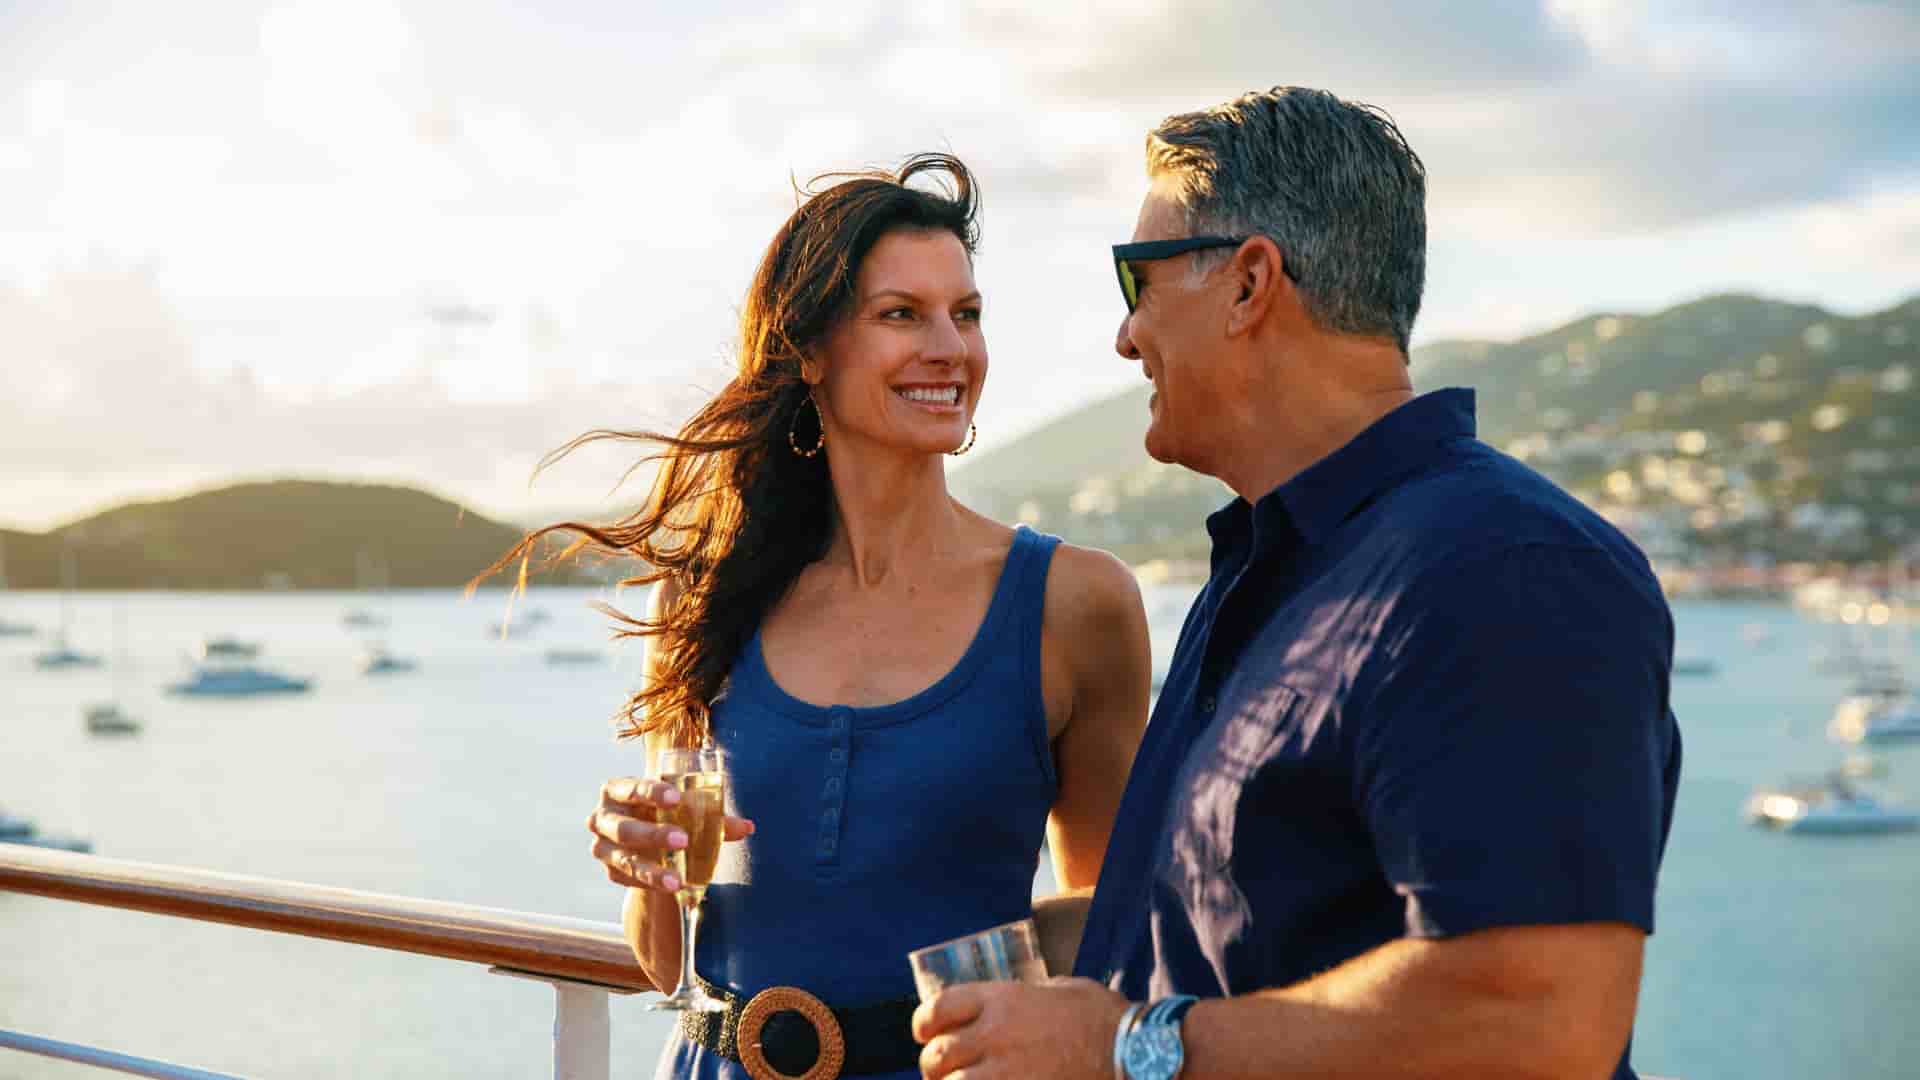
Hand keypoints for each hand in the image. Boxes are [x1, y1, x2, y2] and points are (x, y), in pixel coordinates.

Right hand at [586, 776, 753, 893]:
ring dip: (651, 871)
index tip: (677, 798)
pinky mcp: (610, 870)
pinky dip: (650, 884)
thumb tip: (748, 827)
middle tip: (684, 840)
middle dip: (654, 835)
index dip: (652, 793)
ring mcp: (601, 846)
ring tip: (677, 881)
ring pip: (624, 860)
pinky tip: (672, 887)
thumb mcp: (683, 808)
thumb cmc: (666, 812)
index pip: (632, 789)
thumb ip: (713, 816)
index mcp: (617, 790)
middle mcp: (602, 817)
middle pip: (624, 828)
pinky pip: (628, 879)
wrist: (645, 838)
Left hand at [912, 976, 1127, 1079]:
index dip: (924, 1023)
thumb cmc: (1102, 1016)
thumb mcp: (1058, 989)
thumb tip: (1010, 1005)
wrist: (1133, 1052)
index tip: (925, 1032)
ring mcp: (1004, 1072)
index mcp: (1001, 999)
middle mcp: (994, 1034)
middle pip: (937, 1054)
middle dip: (934, 1064)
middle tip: (942, 1070)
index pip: (938, 1008)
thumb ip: (1025, 996)